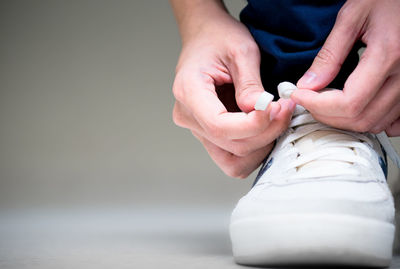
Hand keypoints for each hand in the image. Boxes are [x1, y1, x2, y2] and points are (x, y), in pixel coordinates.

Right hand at [171, 1, 294, 177]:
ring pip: (232, 160)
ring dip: (261, 145)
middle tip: (285, 109)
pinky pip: (233, 154)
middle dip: (266, 132)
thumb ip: (251, 84)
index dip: (253, 125)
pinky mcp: (209, 132)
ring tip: (277, 119)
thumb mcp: (241, 50)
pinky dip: (255, 147)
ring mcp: (197, 127)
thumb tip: (262, 112)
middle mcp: (188, 115)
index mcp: (189, 92)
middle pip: (230, 146)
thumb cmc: (218, 37)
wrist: (205, 35)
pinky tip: (267, 126)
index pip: (219, 126)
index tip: (276, 107)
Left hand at [292, 0, 399, 135]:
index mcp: (388, 55)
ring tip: (325, 103)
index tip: (299, 95)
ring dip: (345, 120)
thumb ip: (330, 55)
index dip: (317, 105)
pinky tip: (354, 111)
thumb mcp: (352, 17)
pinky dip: (371, 121)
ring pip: (375, 122)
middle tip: (308, 100)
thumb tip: (308, 85)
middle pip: (360, 118)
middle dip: (326, 115)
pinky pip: (394, 121)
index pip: (349, 102)